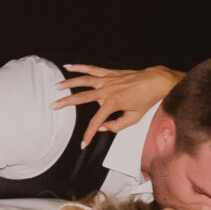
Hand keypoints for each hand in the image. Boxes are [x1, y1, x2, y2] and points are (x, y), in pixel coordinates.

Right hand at [56, 63, 176, 145]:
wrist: (156, 82)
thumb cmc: (147, 100)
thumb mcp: (134, 118)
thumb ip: (116, 126)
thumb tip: (102, 128)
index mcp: (113, 103)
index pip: (96, 122)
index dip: (88, 134)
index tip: (83, 143)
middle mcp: (107, 90)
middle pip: (82, 97)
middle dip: (66, 102)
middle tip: (54, 106)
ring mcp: (107, 80)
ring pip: (83, 81)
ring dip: (68, 83)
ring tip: (56, 86)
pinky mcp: (109, 73)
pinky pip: (91, 69)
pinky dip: (79, 67)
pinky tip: (68, 66)